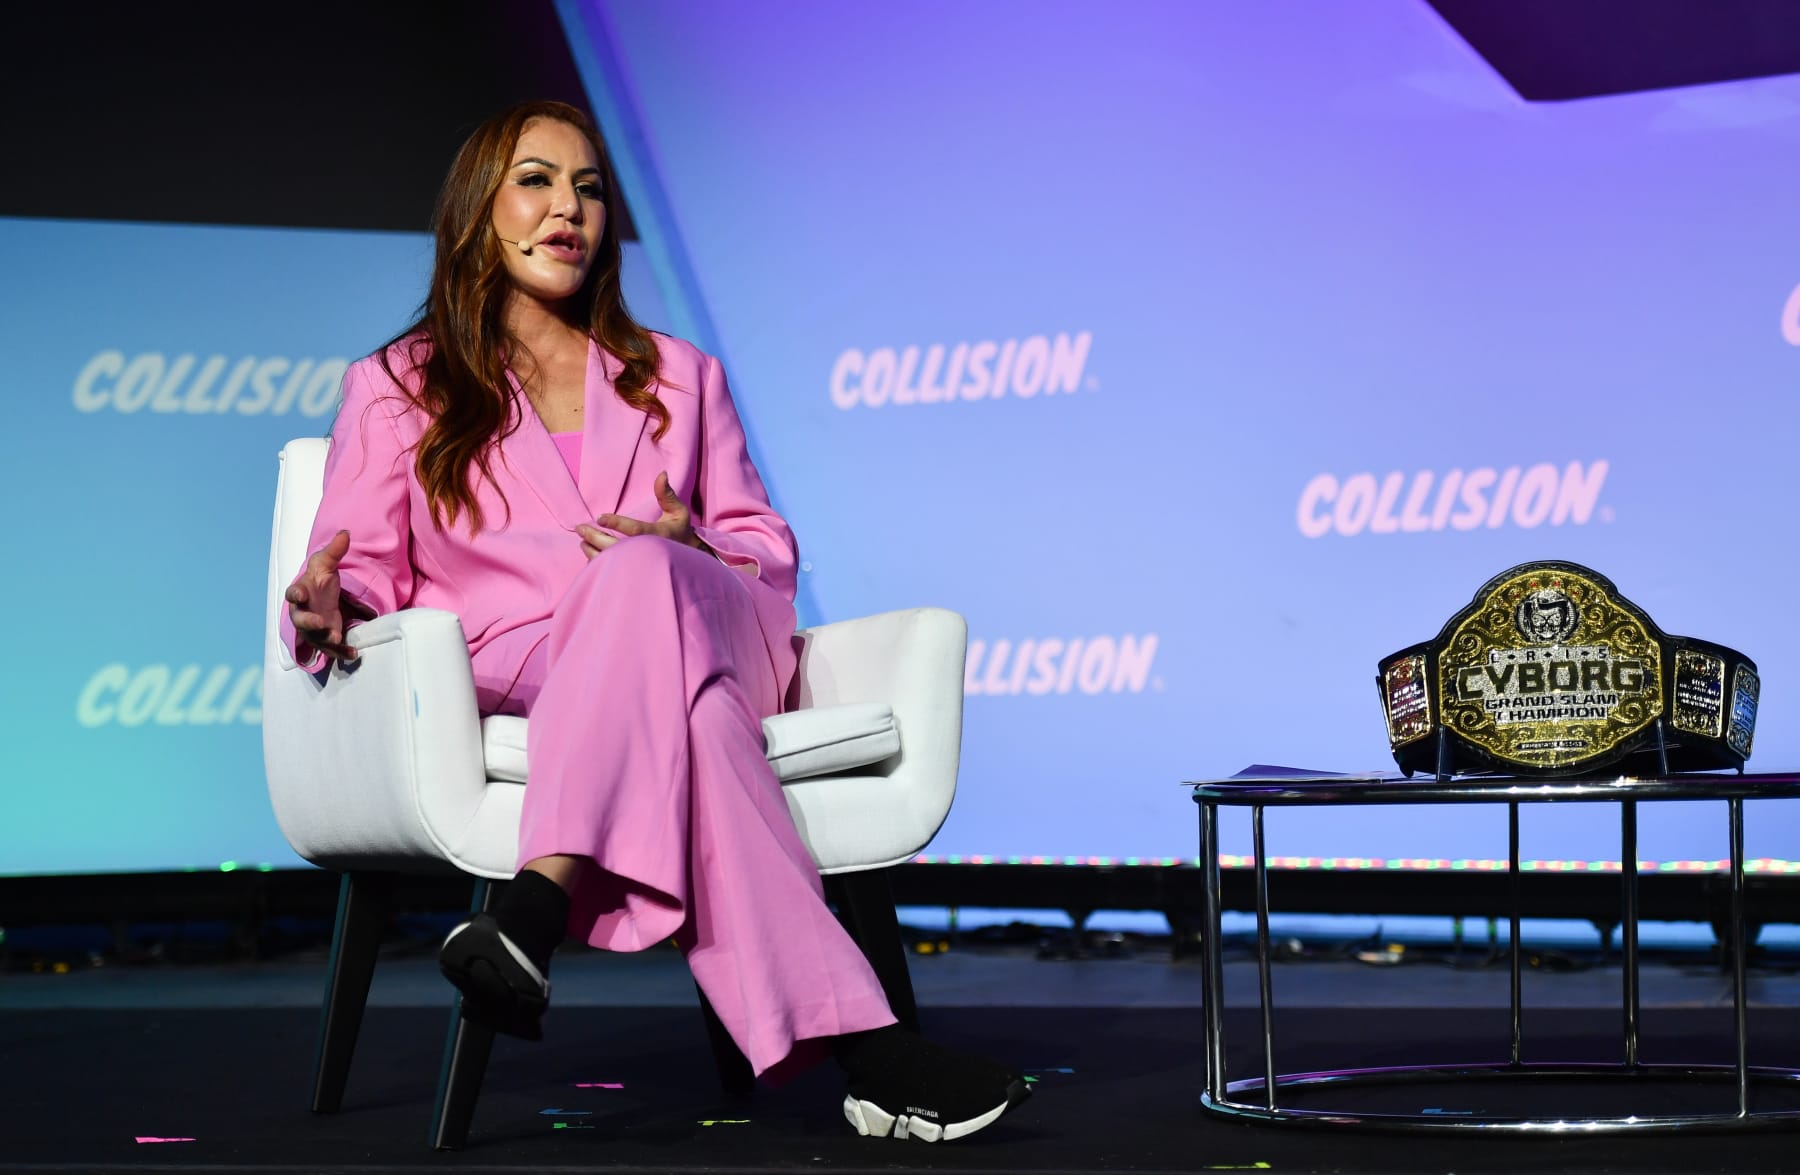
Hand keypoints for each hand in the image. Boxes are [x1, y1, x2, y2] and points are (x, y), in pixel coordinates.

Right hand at [285, 529, 357, 659]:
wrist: (325, 598)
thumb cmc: (321, 581)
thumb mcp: (327, 565)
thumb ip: (335, 551)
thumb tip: (345, 532)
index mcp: (301, 593)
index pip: (293, 593)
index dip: (295, 594)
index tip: (298, 594)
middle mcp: (303, 613)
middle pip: (301, 621)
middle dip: (309, 622)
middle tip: (320, 623)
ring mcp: (314, 629)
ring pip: (316, 638)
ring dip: (325, 640)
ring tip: (336, 637)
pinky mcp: (326, 639)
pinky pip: (332, 649)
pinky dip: (341, 652)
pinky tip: (353, 654)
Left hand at [575, 471, 707, 559]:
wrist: (688, 562)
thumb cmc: (679, 532)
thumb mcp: (678, 512)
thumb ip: (667, 495)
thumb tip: (661, 474)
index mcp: (659, 536)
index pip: (634, 530)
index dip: (616, 523)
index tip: (600, 517)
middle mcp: (647, 553)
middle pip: (616, 548)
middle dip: (595, 537)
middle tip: (580, 528)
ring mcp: (639, 567)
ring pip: (611, 562)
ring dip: (593, 551)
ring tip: (582, 541)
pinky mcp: (633, 574)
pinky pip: (612, 572)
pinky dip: (598, 563)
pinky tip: (590, 553)